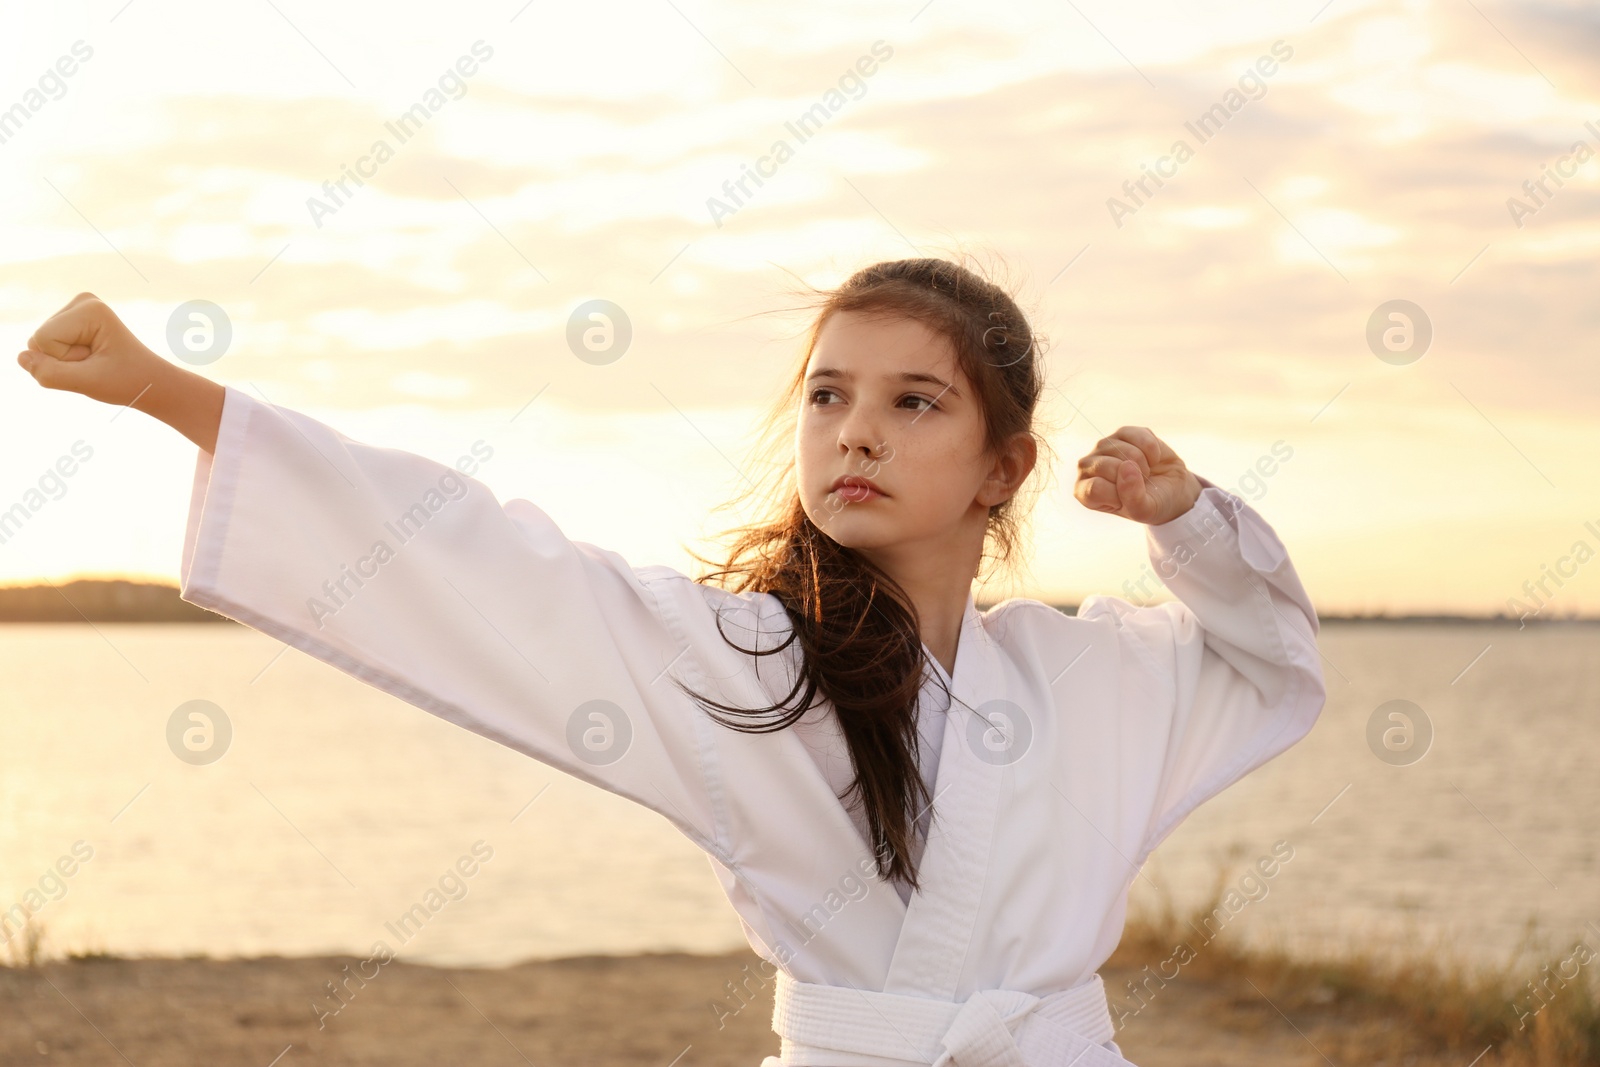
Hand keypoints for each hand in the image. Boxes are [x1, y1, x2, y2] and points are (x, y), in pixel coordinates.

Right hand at [16, 293, 167, 407]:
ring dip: (64, 362)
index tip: (97, 361)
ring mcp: (76, 311)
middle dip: (63, 360)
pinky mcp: (71, 323)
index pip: (43, 339)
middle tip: (96, 364)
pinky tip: (88, 359)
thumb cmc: (126, 381)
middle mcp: (82, 302)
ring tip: (94, 362)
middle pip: (39, 340)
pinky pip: (45, 348)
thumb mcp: (87, 383)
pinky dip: (64, 361)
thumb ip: (50, 372)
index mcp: (89, 308)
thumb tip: (22, 357)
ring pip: (39, 345)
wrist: (150, 382)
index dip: (66, 360)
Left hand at [1074, 426, 1201, 525]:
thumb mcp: (1144, 511)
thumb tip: (1127, 466)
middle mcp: (1088, 468)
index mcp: (1086, 492)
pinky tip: (1152, 458)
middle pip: (1107, 466)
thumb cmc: (1153, 503)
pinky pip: (1135, 435)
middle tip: (1141, 484)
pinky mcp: (1121, 433)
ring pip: (1121, 450)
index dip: (1120, 494)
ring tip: (1145, 472)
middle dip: (1133, 477)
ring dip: (1143, 463)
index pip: (1095, 488)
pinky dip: (1151, 448)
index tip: (1130, 498)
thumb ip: (1133, 497)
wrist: (1173, 487)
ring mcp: (1103, 448)